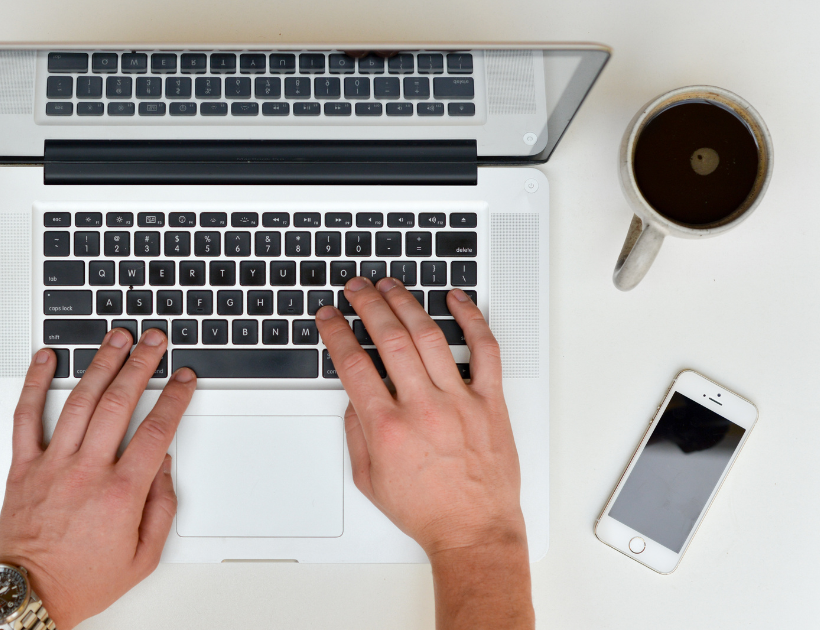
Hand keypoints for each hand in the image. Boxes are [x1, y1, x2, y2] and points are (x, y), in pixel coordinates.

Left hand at [0, 327, 195, 629]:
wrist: (30, 595)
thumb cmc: (82, 580)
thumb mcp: (143, 557)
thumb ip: (161, 508)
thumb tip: (163, 465)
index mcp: (120, 493)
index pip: (156, 431)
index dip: (175, 399)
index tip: (184, 380)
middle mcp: (86, 471)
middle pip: (120, 403)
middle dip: (142, 365)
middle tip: (154, 342)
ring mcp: (51, 464)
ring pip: (79, 400)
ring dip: (100, 363)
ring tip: (116, 338)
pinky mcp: (22, 466)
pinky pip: (26, 416)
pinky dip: (34, 382)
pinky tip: (46, 358)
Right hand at [315, 278, 531, 627]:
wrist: (474, 531)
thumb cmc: (427, 511)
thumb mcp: (369, 479)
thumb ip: (356, 433)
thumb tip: (354, 397)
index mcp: (388, 428)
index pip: (354, 364)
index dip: (336, 333)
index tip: (329, 317)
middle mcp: (423, 408)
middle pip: (389, 339)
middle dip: (367, 305)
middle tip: (356, 288)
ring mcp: (460, 401)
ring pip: (430, 336)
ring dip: (406, 304)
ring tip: (391, 286)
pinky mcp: (490, 402)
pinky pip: (485, 350)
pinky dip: (471, 319)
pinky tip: (456, 300)